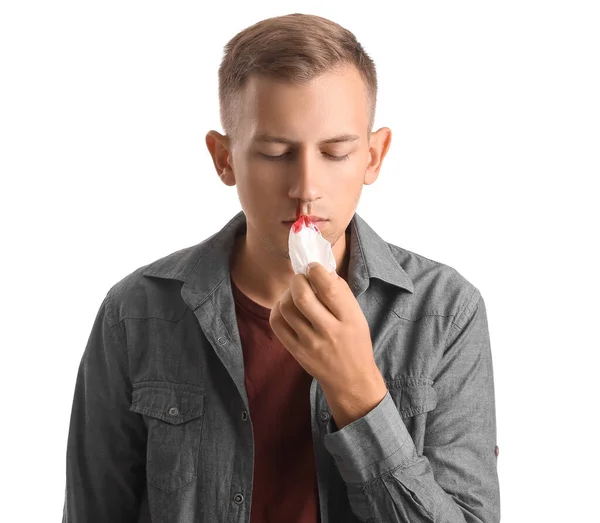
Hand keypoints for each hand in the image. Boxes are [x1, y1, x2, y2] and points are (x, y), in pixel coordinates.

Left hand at [269, 262, 386, 427]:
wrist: (350, 380)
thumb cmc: (355, 343)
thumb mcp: (357, 316)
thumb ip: (340, 292)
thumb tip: (320, 269)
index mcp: (349, 319)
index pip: (328, 288)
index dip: (316, 270)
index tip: (313, 267)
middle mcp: (329, 331)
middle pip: (302, 296)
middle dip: (297, 279)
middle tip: (301, 278)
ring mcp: (310, 343)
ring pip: (286, 308)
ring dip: (287, 293)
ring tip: (294, 293)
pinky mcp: (296, 351)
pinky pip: (277, 324)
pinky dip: (277, 309)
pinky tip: (286, 307)